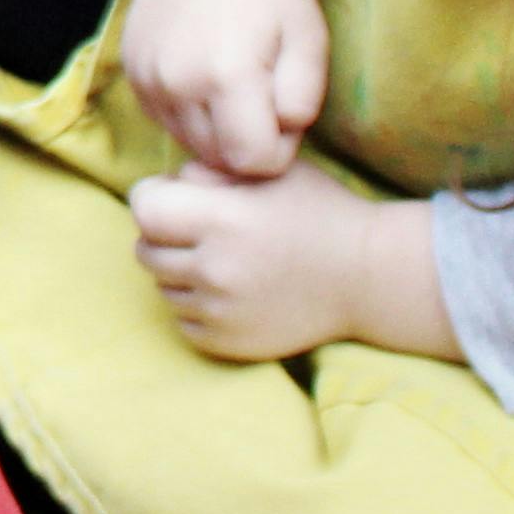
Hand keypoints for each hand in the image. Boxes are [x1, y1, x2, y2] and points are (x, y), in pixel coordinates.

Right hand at [123, 0, 327, 179]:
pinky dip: (192, 115)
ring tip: (236, 86)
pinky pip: (168, 123)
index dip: (280, 147)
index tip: (284, 108)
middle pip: (220, 160)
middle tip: (264, 95)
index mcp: (227, 75)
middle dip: (249, 142)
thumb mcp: (308, 34)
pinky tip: (206, 77)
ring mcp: (148, 82)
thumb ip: (304, 97)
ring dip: (219, 132)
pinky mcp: (133, 77)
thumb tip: (281, 135)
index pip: (255, 163)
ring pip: (191, 146)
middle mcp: (178, 85)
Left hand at [127, 158, 449, 363]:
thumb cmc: (318, 212)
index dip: (154, 199)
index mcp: (222, 219)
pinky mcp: (229, 343)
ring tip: (223, 260)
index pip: (144, 209)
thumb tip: (167, 184)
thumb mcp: (267, 172)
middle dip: (164, 236)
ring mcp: (220, 311)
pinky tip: (231, 292)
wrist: (369, 278)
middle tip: (202, 231)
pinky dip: (197, 307)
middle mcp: (215, 268)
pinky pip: (183, 321)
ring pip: (162, 287)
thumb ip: (209, 171)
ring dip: (180, 273)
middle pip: (146, 250)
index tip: (175, 199)